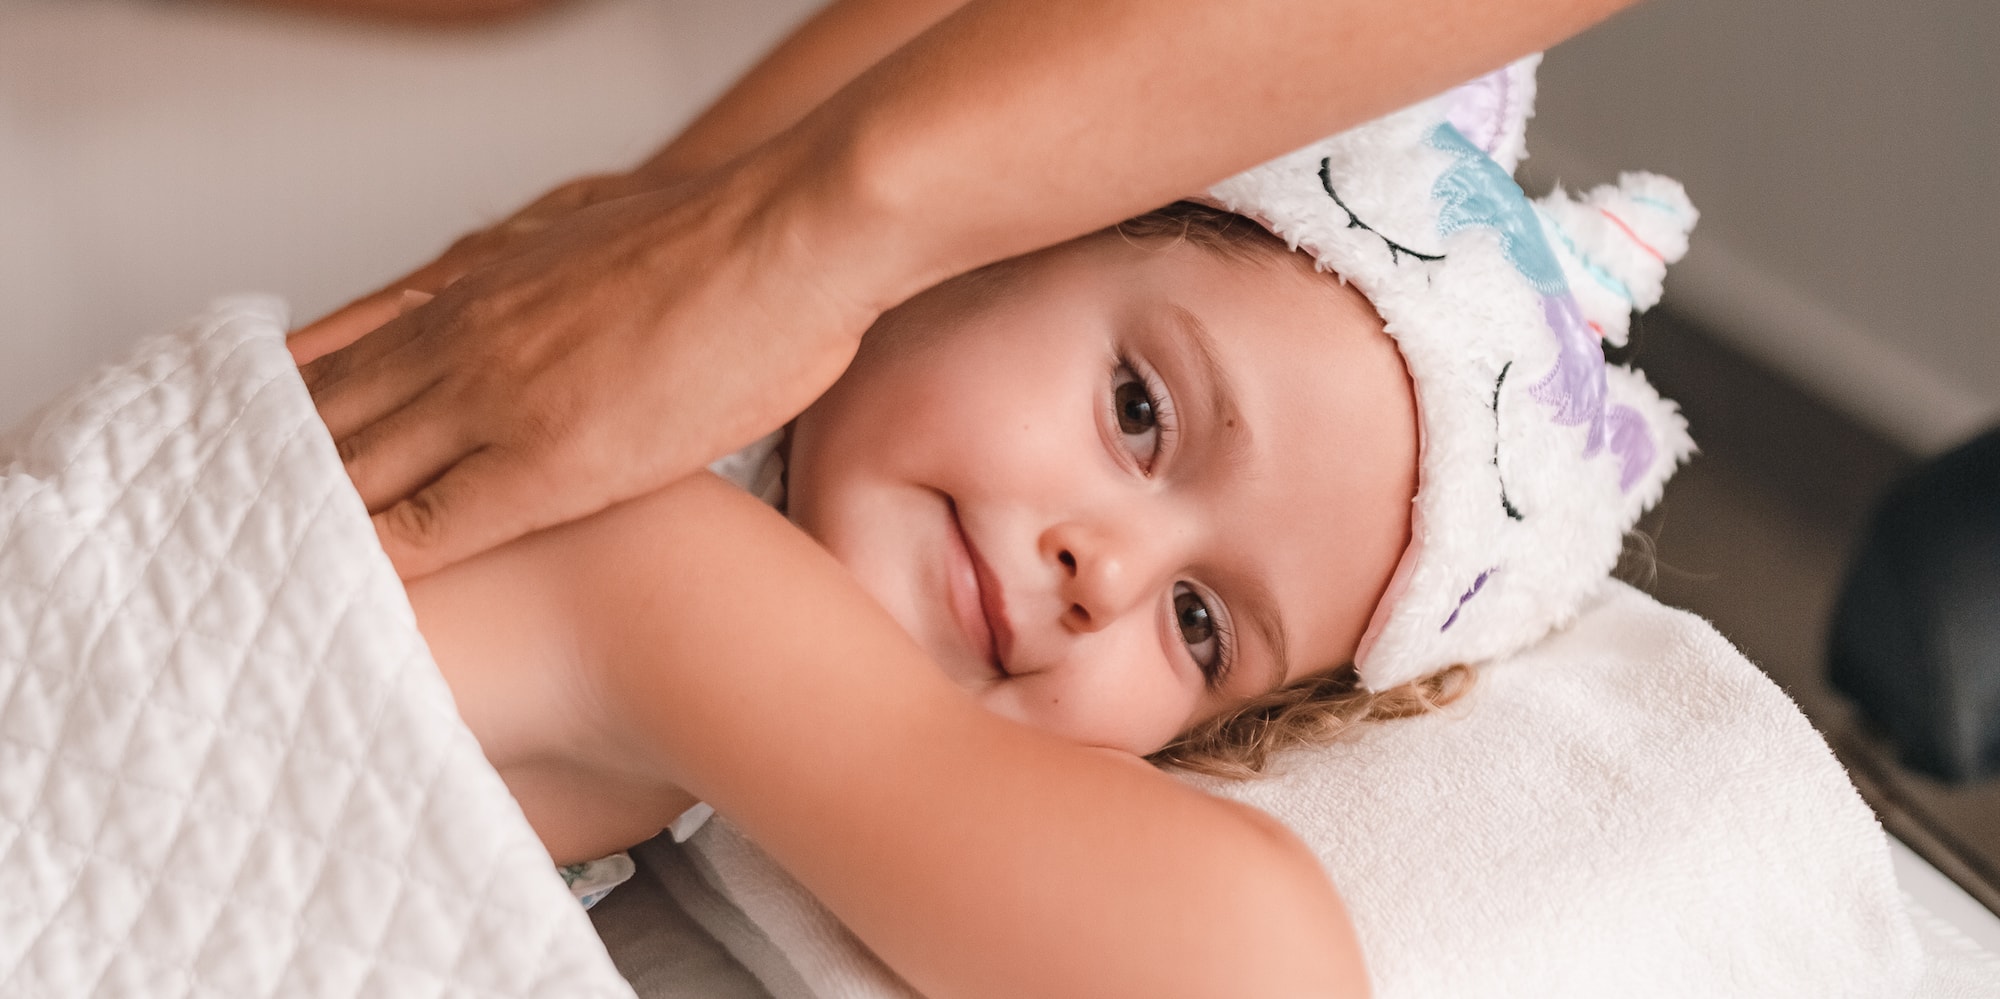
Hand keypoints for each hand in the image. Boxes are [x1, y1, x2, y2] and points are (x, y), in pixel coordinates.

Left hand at [300, 165, 879, 578]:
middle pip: (327, 422)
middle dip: (279, 485)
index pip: (339, 362)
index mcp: (472, 292)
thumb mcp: (587, 226)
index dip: (292, 423)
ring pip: (357, 475)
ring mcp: (497, 402)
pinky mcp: (549, 464)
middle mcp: (461, 343)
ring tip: (276, 587)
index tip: (268, 470)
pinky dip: (376, 566)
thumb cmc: (720, 241)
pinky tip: (349, 603)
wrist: (791, 238)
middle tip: (245, 542)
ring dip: (309, 533)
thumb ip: (528, 263)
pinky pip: (425, 530)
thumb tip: (504, 273)